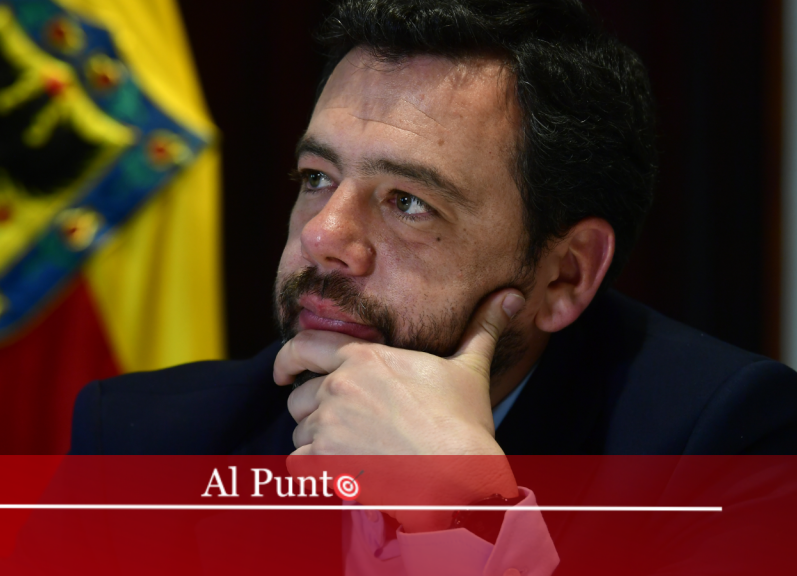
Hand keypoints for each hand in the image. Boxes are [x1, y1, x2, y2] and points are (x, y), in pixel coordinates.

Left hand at [274, 289, 524, 530]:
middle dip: (312, 410)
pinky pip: (297, 465)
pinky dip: (311, 471)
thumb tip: (511, 296)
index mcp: (362, 358)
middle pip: (298, 396)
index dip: (287, 359)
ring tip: (352, 451)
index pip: (302, 346)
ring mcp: (329, 425)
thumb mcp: (470, 369)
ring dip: (316, 443)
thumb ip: (481, 329)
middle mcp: (338, 387)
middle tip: (340, 424)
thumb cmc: (463, 423)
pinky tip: (338, 473)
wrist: (457, 478)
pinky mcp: (326, 462)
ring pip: (299, 432)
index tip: (284, 372)